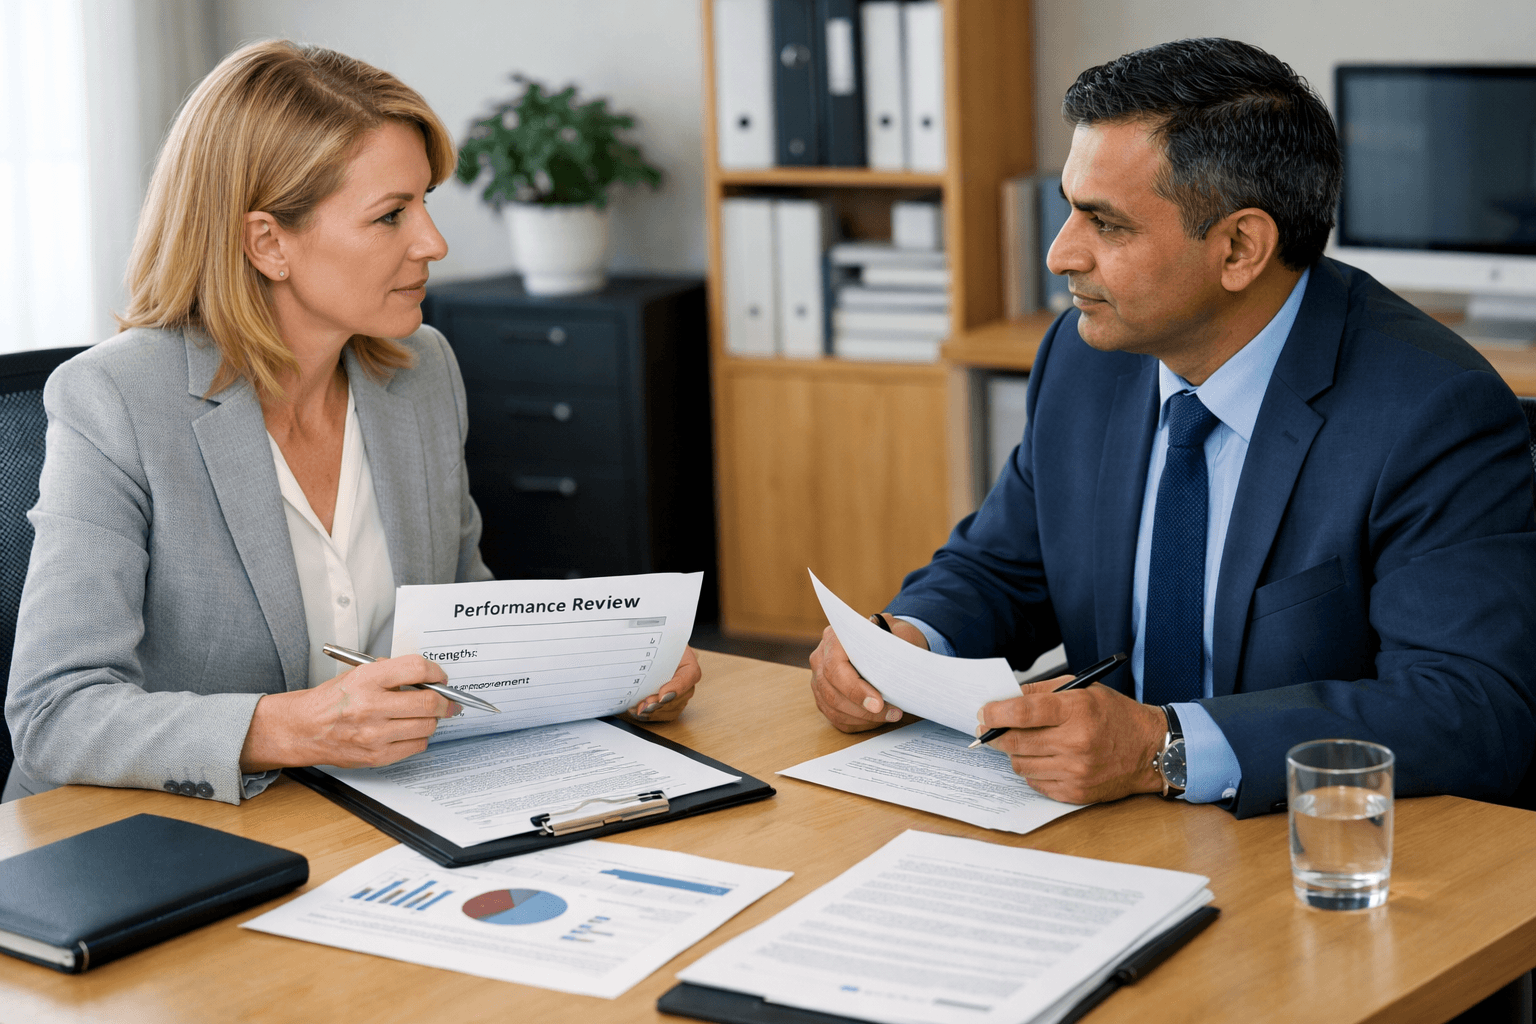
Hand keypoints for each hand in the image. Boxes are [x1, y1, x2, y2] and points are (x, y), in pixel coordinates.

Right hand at [240, 655, 458, 770]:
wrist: (303, 729)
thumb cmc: (331, 701)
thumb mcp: (357, 674)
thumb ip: (390, 672)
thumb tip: (425, 678)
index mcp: (366, 679)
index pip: (416, 669)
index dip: (436, 672)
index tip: (440, 678)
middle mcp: (371, 706)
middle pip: (428, 702)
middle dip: (444, 701)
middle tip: (447, 701)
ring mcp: (374, 734)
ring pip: (427, 726)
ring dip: (432, 720)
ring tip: (425, 716)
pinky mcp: (376, 756)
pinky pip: (416, 746)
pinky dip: (420, 738)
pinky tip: (410, 731)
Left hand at [625, 646, 701, 722]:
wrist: (660, 650)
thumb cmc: (662, 647)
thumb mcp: (663, 645)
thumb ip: (658, 652)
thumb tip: (648, 659)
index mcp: (690, 667)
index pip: (687, 679)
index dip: (675, 689)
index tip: (662, 695)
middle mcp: (688, 684)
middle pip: (678, 699)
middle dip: (658, 704)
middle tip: (644, 704)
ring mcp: (681, 696)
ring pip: (671, 710)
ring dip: (654, 712)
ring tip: (638, 709)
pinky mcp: (672, 704)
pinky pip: (665, 715)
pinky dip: (651, 716)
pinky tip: (639, 712)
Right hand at [809, 619, 925, 731]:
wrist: (886, 640)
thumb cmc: (892, 636)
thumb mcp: (899, 632)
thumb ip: (897, 643)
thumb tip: (898, 665)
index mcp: (835, 637)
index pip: (835, 667)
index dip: (855, 689)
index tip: (878, 703)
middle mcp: (821, 657)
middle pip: (832, 692)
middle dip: (863, 710)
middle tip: (892, 713)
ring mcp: (819, 678)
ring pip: (833, 708)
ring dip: (863, 718)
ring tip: (891, 715)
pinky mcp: (823, 695)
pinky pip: (836, 716)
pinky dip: (858, 722)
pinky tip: (877, 719)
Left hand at [977, 675, 1166, 803]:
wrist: (1150, 750)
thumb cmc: (1115, 716)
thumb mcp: (1084, 689)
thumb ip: (1043, 691)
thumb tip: (1006, 698)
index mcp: (1077, 711)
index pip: (1023, 712)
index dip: (996, 712)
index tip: (982, 712)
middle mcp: (1076, 743)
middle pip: (1016, 742)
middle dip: (996, 734)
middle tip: (989, 729)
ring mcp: (1076, 771)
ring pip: (1021, 764)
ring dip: (1014, 753)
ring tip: (1023, 743)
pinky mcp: (1076, 793)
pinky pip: (1035, 782)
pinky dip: (1032, 770)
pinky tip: (1042, 759)